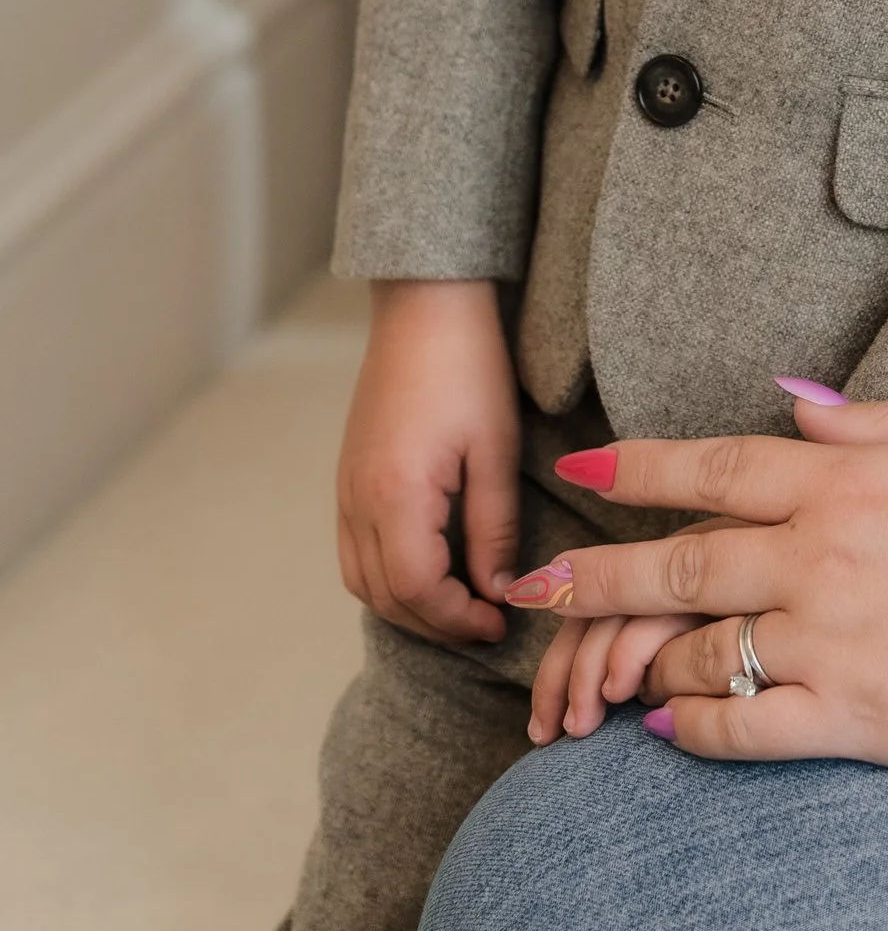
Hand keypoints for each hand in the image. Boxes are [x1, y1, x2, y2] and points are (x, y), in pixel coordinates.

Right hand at [336, 280, 522, 646]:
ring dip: (408, 606)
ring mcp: (344, 491)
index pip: (417, 590)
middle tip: (486, 624)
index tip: (500, 621)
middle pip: (384, 596)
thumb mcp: (496, 449)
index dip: (457, 619)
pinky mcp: (346, 479)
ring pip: (361, 581)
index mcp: (395, 495)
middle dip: (435, 623)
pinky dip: (386, 578)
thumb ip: (493, 528)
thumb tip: (498, 590)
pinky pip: (355, 552)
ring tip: (460, 606)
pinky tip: (429, 571)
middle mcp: (357, 502)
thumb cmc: (469, 368)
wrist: (424, 306)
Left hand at [503, 401, 887, 769]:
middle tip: (530, 590)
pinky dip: (695, 729)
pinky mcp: (851, 720)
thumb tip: (791, 400)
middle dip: (595, 575)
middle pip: (681, 564)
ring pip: (702, 650)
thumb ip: (868, 422)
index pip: (716, 468)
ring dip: (644, 658)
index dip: (638, 470)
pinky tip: (665, 727)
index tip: (579, 475)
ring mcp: (829, 642)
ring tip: (600, 669)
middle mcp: (820, 558)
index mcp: (846, 483)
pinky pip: (746, 728)